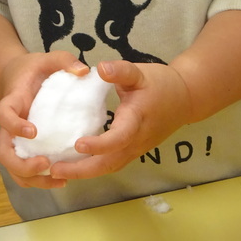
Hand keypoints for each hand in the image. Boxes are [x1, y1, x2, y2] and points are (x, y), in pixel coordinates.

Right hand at [0, 51, 88, 188]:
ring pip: (12, 167)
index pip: (3, 115)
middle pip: (3, 151)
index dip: (14, 125)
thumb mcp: (48, 59)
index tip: (33, 131)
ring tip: (58, 180)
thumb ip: (64, 61)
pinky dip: (38, 181)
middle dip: (21, 164)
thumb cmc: (35, 69)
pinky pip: (24, 170)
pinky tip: (60, 180)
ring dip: (31, 178)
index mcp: (13, 101)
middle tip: (45, 164)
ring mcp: (15, 139)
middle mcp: (9, 125)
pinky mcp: (25, 147)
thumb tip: (83, 72)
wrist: (20, 76)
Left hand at [50, 60, 192, 180]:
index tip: (78, 144)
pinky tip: (74, 164)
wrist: (185, 99)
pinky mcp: (133, 150)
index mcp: (136, 120)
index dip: (99, 144)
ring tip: (58, 171)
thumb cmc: (161, 84)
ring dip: (85, 172)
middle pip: (110, 163)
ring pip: (110, 167)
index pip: (118, 138)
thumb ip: (120, 70)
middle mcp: (136, 140)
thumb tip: (100, 68)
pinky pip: (112, 163)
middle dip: (83, 170)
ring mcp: (135, 148)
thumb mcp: (140, 72)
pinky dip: (93, 167)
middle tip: (55, 169)